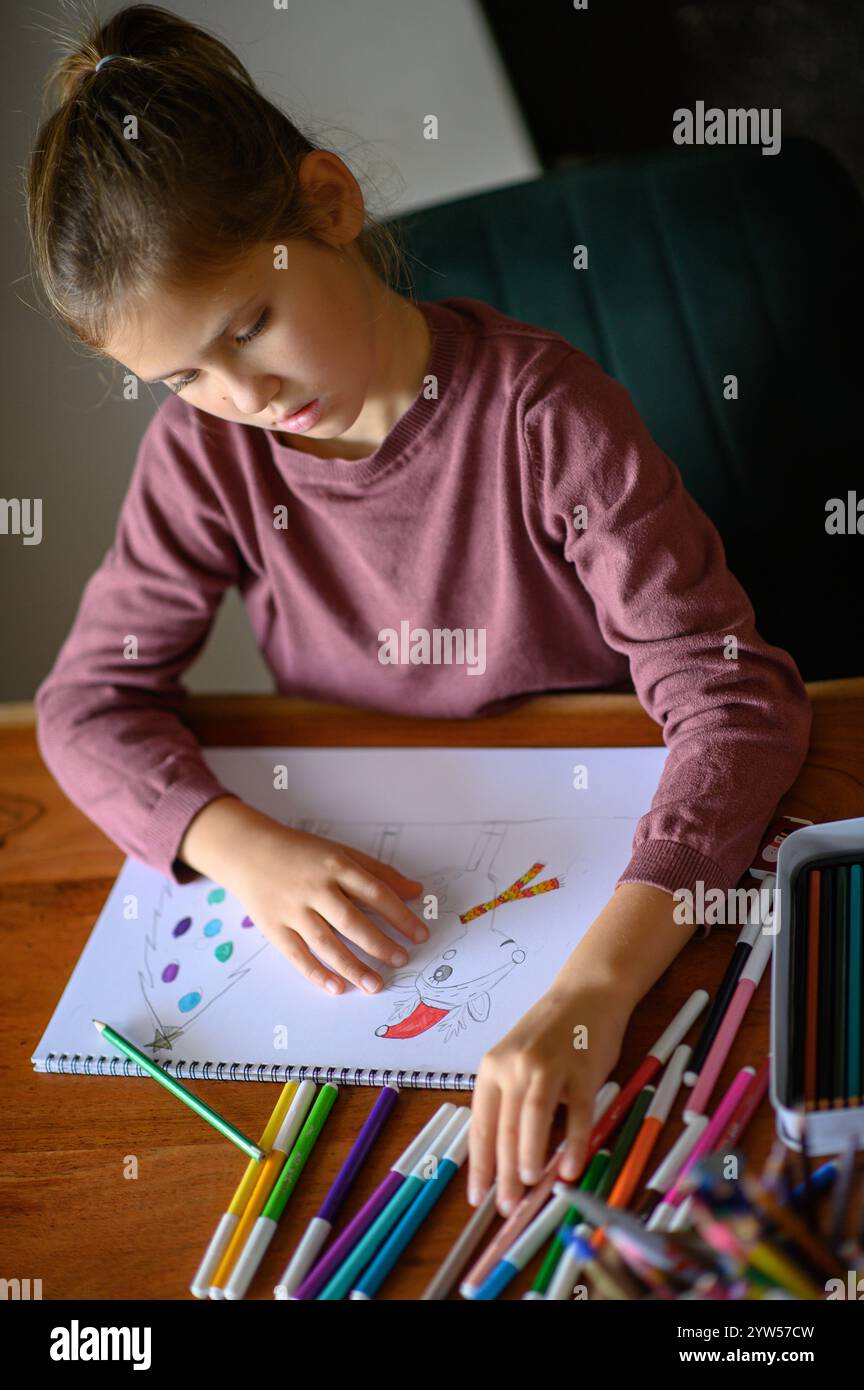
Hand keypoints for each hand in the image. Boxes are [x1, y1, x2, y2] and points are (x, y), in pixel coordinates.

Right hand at [227, 818, 428, 994]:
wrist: (248, 851)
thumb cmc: (301, 853)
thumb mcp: (341, 853)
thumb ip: (379, 873)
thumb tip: (417, 891)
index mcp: (336, 866)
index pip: (376, 893)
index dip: (401, 916)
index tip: (420, 935)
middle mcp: (316, 888)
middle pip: (352, 921)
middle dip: (380, 944)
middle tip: (401, 960)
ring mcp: (293, 910)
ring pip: (326, 943)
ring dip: (352, 966)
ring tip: (375, 984)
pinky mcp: (274, 928)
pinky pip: (297, 955)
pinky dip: (316, 973)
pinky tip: (336, 988)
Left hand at [467, 978, 630, 1214]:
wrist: (587, 994)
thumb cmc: (549, 1032)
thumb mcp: (516, 1060)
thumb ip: (510, 1099)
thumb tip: (505, 1156)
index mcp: (494, 1067)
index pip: (481, 1123)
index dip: (478, 1163)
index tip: (477, 1195)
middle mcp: (516, 1066)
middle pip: (504, 1126)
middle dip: (503, 1172)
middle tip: (506, 1205)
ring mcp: (549, 1067)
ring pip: (532, 1118)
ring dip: (528, 1155)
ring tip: (527, 1184)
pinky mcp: (582, 1070)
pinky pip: (577, 1113)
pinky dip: (573, 1143)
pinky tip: (570, 1167)